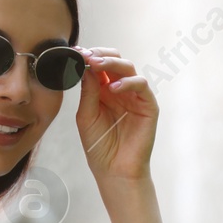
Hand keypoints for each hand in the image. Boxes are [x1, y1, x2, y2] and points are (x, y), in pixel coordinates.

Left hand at [74, 46, 156, 182]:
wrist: (114, 170)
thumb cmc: (100, 147)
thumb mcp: (86, 116)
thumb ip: (88, 91)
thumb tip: (86, 66)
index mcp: (103, 91)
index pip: (99, 65)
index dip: (88, 56)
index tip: (74, 52)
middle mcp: (120, 90)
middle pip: (115, 60)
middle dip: (100, 54)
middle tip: (86, 55)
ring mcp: (135, 96)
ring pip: (128, 67)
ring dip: (112, 62)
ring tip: (96, 64)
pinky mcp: (148, 106)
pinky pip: (141, 85)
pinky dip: (128, 82)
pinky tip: (114, 88)